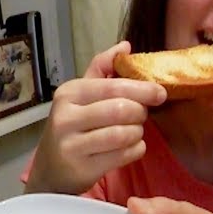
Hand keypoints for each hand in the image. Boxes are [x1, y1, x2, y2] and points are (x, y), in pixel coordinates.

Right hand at [25, 42, 166, 193]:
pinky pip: (125, 155)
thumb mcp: (82, 94)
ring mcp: (72, 144)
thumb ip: (103, 69)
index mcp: (69, 92)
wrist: (52, 167)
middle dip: (140, 112)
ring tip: (133, 131)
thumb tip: (126, 46)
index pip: (113, 86)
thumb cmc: (75, 125)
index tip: (160, 93)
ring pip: (124, 134)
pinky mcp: (83, 167)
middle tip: (140, 115)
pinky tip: (131, 147)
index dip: (142, 89)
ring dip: (138, 132)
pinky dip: (136, 149)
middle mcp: (66, 116)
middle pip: (122, 110)